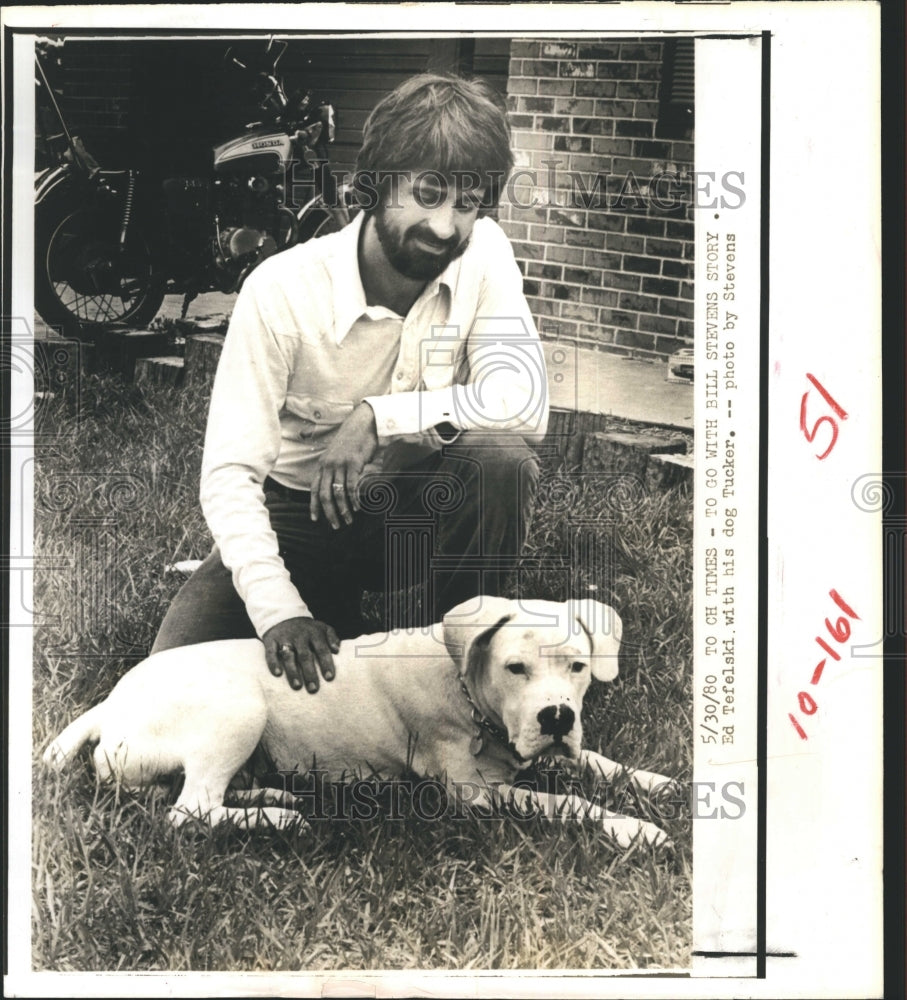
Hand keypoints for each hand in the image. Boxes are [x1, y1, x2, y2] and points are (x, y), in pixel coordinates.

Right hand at [263, 616, 339, 691]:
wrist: (283, 615)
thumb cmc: (308, 629)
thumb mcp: (322, 628)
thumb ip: (332, 637)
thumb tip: (337, 650)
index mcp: (315, 633)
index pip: (322, 649)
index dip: (326, 663)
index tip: (329, 678)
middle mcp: (300, 636)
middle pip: (305, 656)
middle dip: (310, 673)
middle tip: (314, 689)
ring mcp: (285, 638)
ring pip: (288, 655)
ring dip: (293, 671)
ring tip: (297, 686)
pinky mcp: (271, 640)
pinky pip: (271, 652)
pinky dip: (273, 663)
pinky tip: (277, 673)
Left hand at [310, 402, 378, 528]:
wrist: (362, 424)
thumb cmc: (352, 441)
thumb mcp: (337, 455)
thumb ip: (333, 469)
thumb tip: (335, 486)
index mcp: (322, 464)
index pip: (314, 488)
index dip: (313, 505)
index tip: (315, 519)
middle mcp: (328, 465)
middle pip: (325, 495)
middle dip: (329, 513)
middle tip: (335, 525)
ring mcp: (340, 464)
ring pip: (338, 493)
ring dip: (343, 509)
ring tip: (348, 520)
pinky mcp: (353, 463)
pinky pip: (351, 486)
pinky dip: (353, 499)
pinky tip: (356, 507)